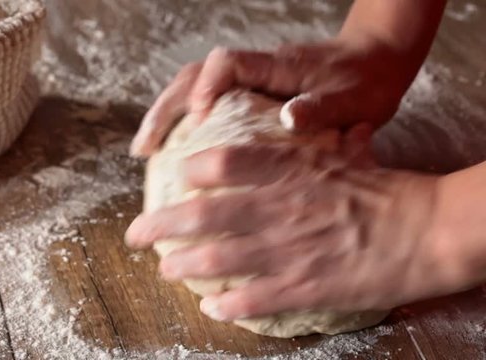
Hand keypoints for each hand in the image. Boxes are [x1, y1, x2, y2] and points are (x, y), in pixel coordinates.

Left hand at [125, 141, 459, 321]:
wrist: (427, 230)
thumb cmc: (384, 191)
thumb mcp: (340, 155)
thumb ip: (301, 150)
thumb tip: (283, 129)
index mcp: (289, 171)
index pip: (224, 162)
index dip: (190, 169)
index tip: (174, 177)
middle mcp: (279, 208)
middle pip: (203, 215)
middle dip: (160, 226)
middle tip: (135, 234)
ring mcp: (288, 250)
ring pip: (217, 259)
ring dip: (183, 266)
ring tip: (165, 269)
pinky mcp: (304, 286)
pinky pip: (253, 299)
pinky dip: (227, 305)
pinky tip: (211, 308)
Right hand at [131, 38, 414, 156]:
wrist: (377, 62)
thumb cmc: (365, 81)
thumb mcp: (353, 99)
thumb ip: (321, 107)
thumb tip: (288, 118)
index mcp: (276, 66)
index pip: (225, 64)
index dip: (205, 88)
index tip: (198, 121)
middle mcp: (254, 70)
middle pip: (193, 78)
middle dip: (164, 110)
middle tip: (143, 148)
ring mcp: (247, 82)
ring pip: (193, 90)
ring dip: (166, 117)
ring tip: (146, 151)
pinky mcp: (248, 95)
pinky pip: (206, 105)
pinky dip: (183, 125)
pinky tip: (175, 151)